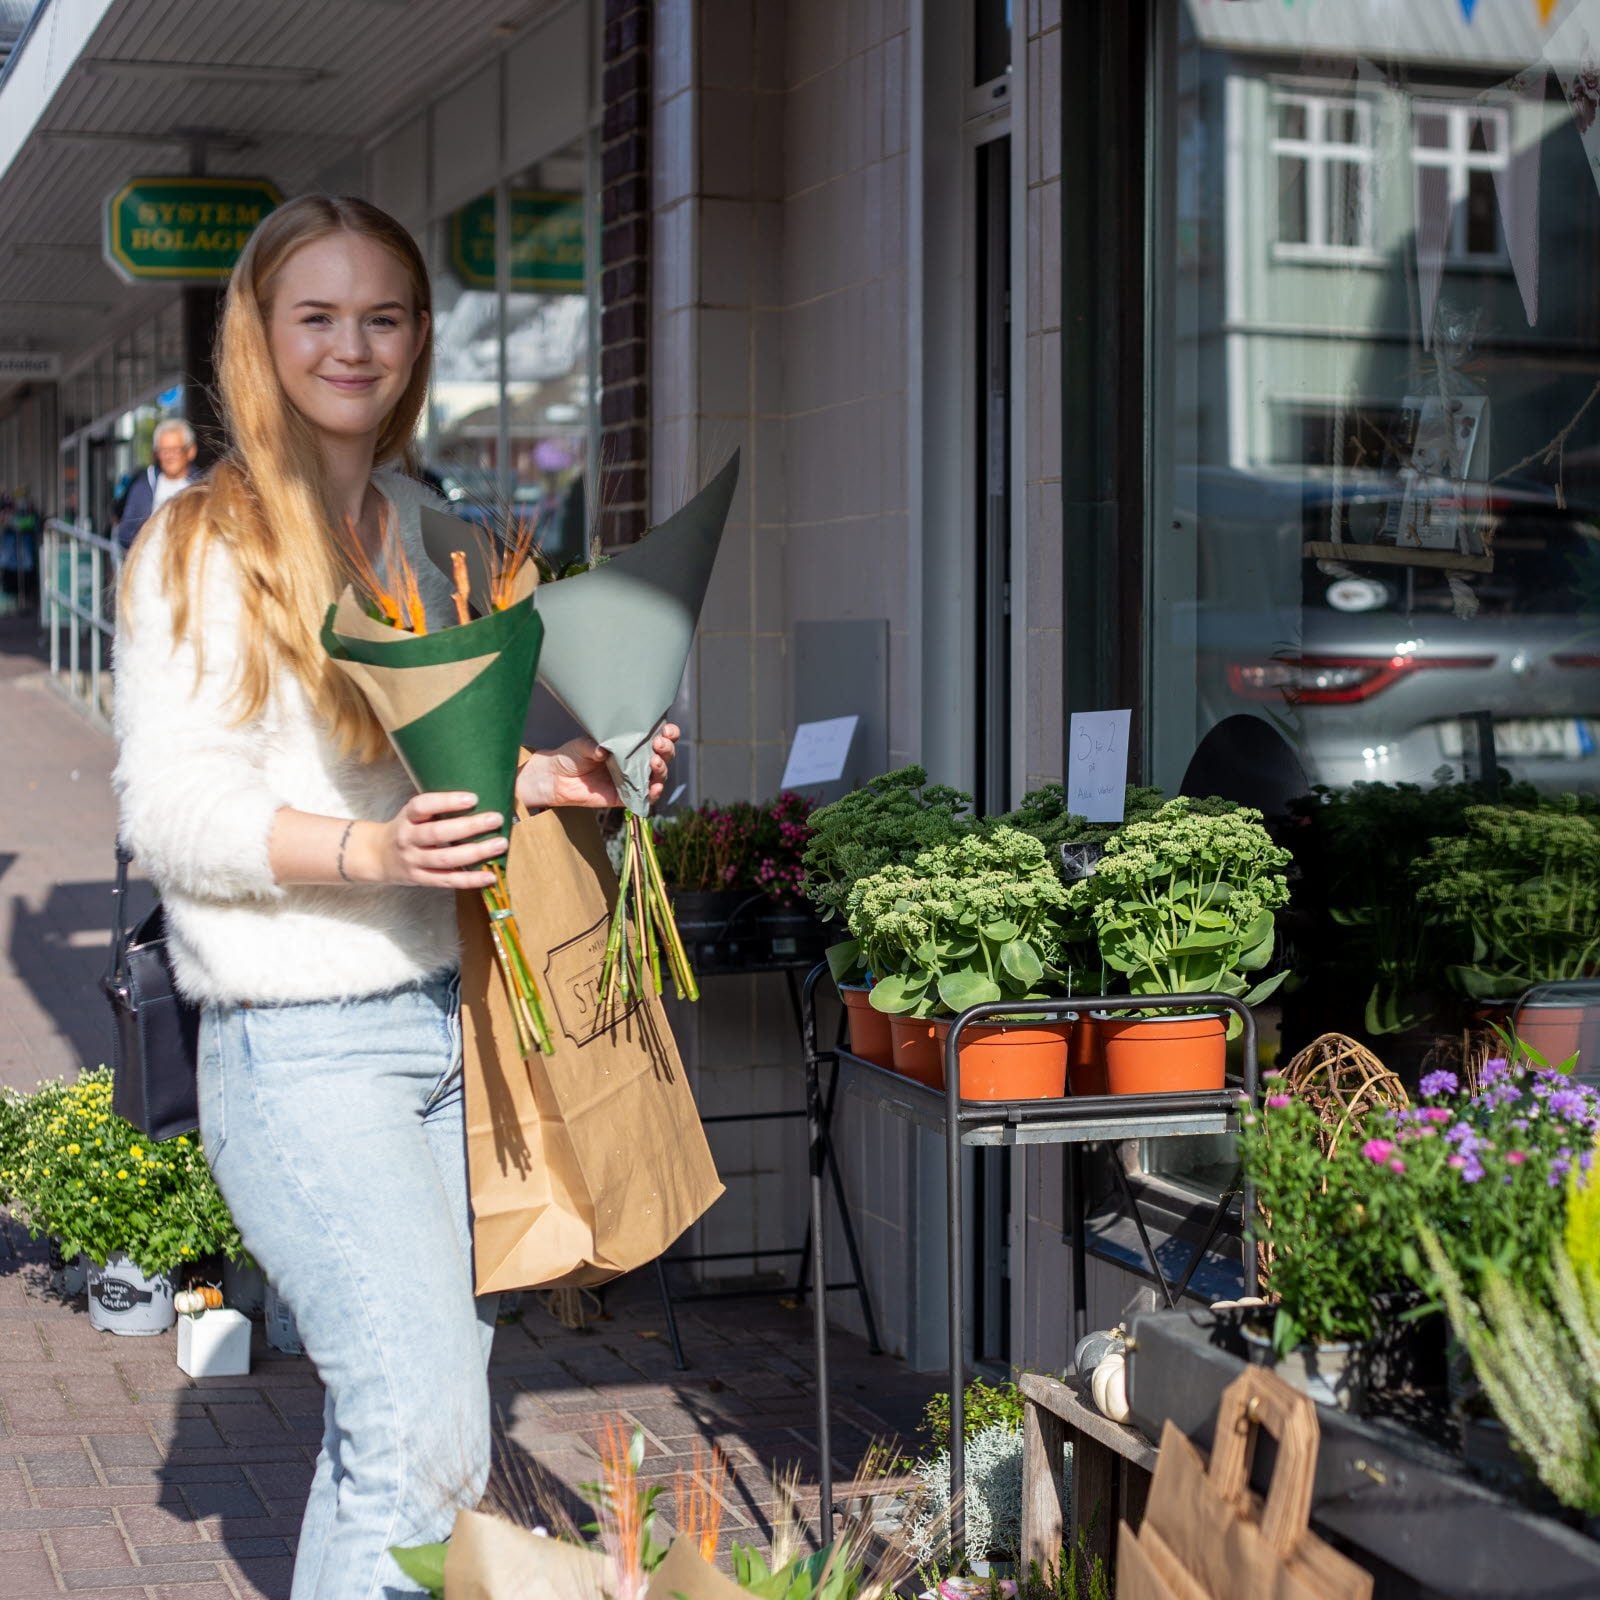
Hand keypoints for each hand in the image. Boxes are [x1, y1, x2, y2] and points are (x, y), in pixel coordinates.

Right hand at [357, 793, 504, 889]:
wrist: (377, 856)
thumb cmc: (406, 829)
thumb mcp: (413, 814)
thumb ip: (437, 808)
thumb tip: (480, 798)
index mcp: (406, 818)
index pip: (422, 806)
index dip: (447, 802)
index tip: (473, 798)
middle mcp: (408, 839)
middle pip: (437, 833)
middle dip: (469, 827)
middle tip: (495, 819)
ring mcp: (413, 861)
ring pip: (446, 858)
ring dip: (476, 852)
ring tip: (500, 844)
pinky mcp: (421, 879)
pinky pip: (448, 880)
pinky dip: (470, 879)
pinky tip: (490, 876)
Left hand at [516, 724, 680, 809]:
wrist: (558, 779)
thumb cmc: (573, 756)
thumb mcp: (583, 744)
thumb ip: (595, 745)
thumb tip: (604, 749)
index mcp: (631, 744)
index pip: (657, 737)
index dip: (667, 734)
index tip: (667, 730)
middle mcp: (636, 761)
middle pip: (663, 755)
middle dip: (667, 749)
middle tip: (658, 744)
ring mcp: (633, 779)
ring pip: (658, 775)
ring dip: (662, 769)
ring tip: (655, 762)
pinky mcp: (627, 797)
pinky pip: (646, 797)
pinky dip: (653, 793)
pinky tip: (654, 787)